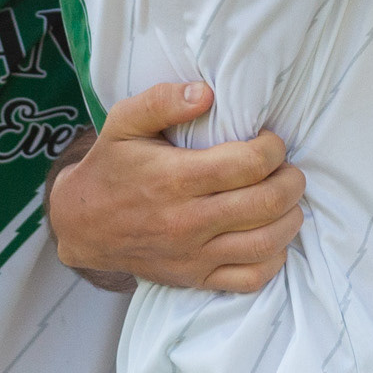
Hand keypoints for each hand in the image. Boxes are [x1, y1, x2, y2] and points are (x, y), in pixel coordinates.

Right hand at [48, 80, 306, 292]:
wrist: (82, 226)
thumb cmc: (111, 168)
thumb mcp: (123, 122)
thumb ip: (162, 101)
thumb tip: (206, 93)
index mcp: (174, 178)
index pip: (247, 165)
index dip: (273, 148)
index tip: (270, 140)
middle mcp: (187, 221)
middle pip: (265, 204)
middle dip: (291, 180)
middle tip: (287, 168)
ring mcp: (193, 255)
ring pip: (265, 244)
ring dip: (289, 217)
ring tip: (285, 198)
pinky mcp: (195, 278)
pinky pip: (251, 279)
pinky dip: (274, 258)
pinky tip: (270, 235)